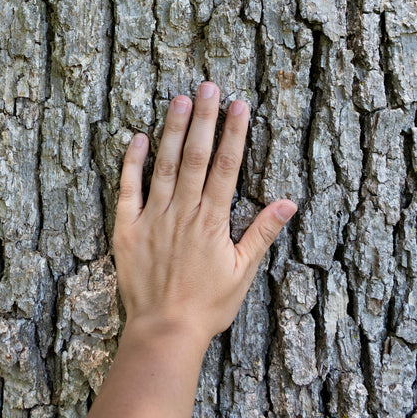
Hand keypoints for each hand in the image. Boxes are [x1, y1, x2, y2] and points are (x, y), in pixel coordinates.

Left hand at [113, 81, 297, 351]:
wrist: (165, 331)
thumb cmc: (207, 306)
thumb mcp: (243, 273)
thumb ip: (262, 234)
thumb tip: (289, 203)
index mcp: (212, 221)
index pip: (226, 167)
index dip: (233, 134)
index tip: (238, 105)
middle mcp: (183, 213)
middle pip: (195, 157)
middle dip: (203, 119)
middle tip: (208, 86)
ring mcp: (153, 218)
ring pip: (164, 165)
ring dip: (172, 131)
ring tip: (178, 99)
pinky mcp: (127, 229)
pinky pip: (129, 189)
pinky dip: (133, 163)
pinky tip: (139, 137)